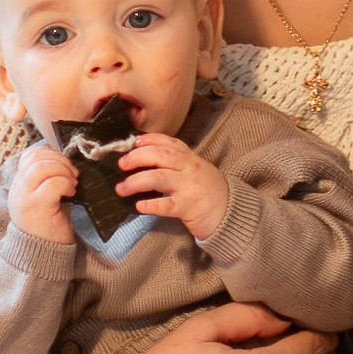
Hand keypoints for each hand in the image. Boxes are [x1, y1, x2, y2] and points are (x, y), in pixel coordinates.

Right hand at [6, 144, 79, 244]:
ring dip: (63, 171)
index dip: (49, 154)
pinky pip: (52, 184)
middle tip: (73, 175)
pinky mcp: (36, 207)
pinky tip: (70, 193)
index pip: (29, 155)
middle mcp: (18, 189)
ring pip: (41, 168)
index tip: (63, 165)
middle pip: (36, 158)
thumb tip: (65, 161)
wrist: (43, 255)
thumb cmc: (49, 226)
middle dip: (60, 161)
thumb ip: (48, 179)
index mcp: (20, 185)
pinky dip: (65, 184)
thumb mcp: (45, 198)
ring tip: (72, 184)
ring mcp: (25, 198)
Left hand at [119, 130, 230, 244]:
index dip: (149, 140)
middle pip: (161, 156)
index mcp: (190, 158)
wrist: (231, 213)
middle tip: (121, 164)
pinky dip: (152, 205)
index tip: (133, 142)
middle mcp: (190, 169)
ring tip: (121, 188)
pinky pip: (168, 205)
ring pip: (160, 178)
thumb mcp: (195, 170)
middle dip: (137, 157)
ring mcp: (190, 187)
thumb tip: (144, 158)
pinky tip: (140, 206)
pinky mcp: (189, 207)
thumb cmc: (208, 191)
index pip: (168, 142)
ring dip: (136, 181)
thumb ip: (176, 163)